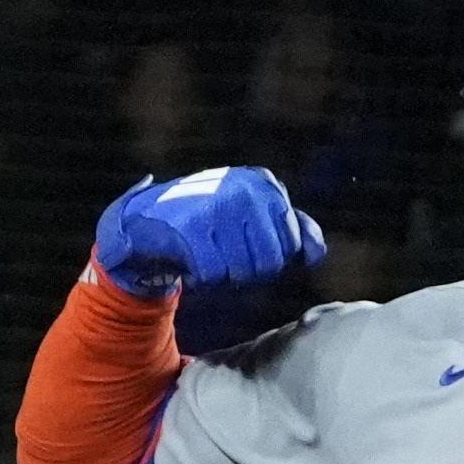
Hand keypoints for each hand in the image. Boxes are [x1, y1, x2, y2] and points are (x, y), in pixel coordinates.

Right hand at [92, 167, 328, 302]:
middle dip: (248, 272)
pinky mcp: (189, 227)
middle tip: (225, 258)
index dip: (271, 259)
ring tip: (208, 257)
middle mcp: (245, 190)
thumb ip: (293, 232)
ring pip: (242, 271)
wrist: (145, 222)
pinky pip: (212, 275)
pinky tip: (191, 262)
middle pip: (270, 262)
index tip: (246, 248)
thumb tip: (318, 253)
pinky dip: (201, 278)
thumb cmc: (209, 224)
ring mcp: (216, 206)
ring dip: (224, 277)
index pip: (292, 245)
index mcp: (265, 185)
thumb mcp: (255, 220)